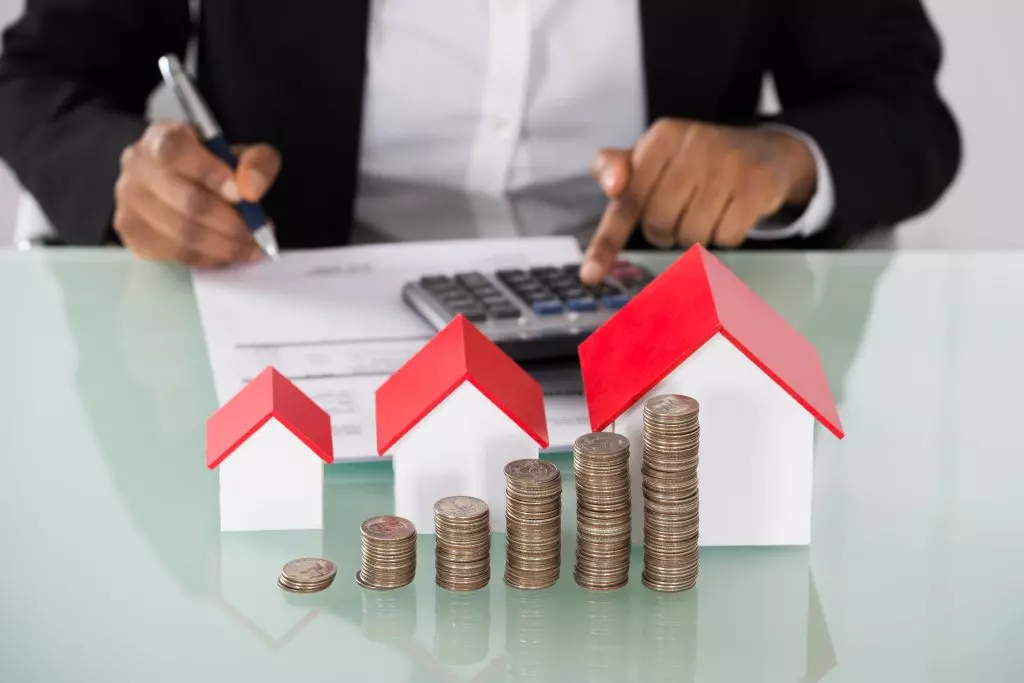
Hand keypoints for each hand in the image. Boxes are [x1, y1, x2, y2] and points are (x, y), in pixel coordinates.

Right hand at [114, 120, 280, 267]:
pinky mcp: (132, 234)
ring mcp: (129, 202)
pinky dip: (210, 259)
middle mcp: (137, 167)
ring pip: (182, 234)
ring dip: (225, 246)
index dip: (209, 174)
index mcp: (162, 137)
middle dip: (230, 223)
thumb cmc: (214, 166)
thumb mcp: (243, 154)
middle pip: (186, 202)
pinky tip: (227, 253)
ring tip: (250, 246)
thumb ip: (256, 163)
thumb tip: (251, 189)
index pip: (176, 152)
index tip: (240, 195)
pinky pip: (176, 254)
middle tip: (257, 232)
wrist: (184, 182)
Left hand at [579, 119, 815, 283]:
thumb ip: (615, 169)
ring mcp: (729, 163)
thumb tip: (610, 184)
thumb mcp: (651, 157)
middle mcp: (695, 142)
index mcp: (662, 136)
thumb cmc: (694, 161)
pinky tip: (730, 213)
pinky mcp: (757, 185)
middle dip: (663, 231)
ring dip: (694, 235)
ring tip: (704, 211)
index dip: (608, 241)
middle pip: (658, 222)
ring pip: (691, 234)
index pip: (627, 199)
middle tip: (676, 216)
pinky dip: (724, 236)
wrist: (763, 151)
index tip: (590, 275)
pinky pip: (725, 237)